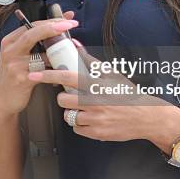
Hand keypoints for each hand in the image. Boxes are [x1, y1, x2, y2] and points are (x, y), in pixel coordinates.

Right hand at [0, 11, 77, 117]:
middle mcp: (10, 51)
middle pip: (33, 34)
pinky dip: (56, 71)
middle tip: (71, 24)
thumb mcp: (21, 54)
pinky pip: (44, 72)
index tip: (68, 18)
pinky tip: (64, 71)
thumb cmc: (16, 75)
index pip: (32, 25)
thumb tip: (61, 22)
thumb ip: (37, 40)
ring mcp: (14, 65)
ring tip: (72, 52)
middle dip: (54, 27)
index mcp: (10, 41)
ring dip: (60, 53)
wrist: (3, 100)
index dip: (51, 20)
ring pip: (42, 54)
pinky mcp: (21, 79)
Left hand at [29, 48, 171, 142]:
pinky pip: (77, 129)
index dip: (48, 75)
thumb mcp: (111, 73)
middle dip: (65, 97)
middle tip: (74, 95)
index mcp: (96, 84)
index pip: (66, 77)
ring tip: (86, 107)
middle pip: (63, 100)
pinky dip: (81, 124)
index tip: (34, 74)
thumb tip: (75, 45)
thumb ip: (90, 60)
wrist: (145, 116)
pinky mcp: (96, 133)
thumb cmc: (127, 93)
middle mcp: (94, 102)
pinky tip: (92, 118)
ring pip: (69, 116)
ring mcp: (95, 119)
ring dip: (73, 112)